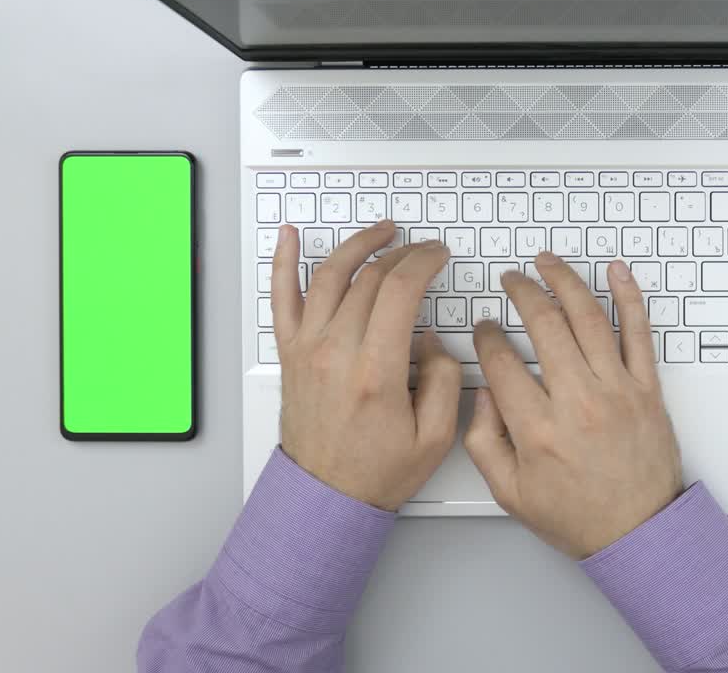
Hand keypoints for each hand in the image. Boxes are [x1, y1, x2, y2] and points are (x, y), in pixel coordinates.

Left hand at [270, 221, 460, 510]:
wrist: (325, 495)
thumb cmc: (377, 470)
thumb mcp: (436, 435)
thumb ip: (445, 379)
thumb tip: (430, 340)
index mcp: (375, 372)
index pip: (400, 291)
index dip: (424, 262)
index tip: (438, 255)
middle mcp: (336, 353)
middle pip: (369, 278)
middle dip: (403, 253)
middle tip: (423, 250)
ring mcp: (307, 349)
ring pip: (329, 276)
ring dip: (357, 244)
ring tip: (381, 231)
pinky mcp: (291, 354)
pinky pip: (281, 297)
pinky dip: (283, 261)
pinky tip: (289, 236)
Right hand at [463, 251, 682, 558]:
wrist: (638, 534)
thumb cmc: (577, 516)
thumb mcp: (510, 492)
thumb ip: (483, 440)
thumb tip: (483, 393)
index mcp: (538, 430)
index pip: (502, 362)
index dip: (487, 336)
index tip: (484, 328)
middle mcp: (578, 403)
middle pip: (545, 325)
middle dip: (522, 292)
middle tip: (511, 280)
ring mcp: (618, 391)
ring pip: (589, 318)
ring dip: (565, 281)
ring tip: (547, 262)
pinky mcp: (648, 389)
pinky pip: (639, 333)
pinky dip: (629, 297)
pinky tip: (616, 271)